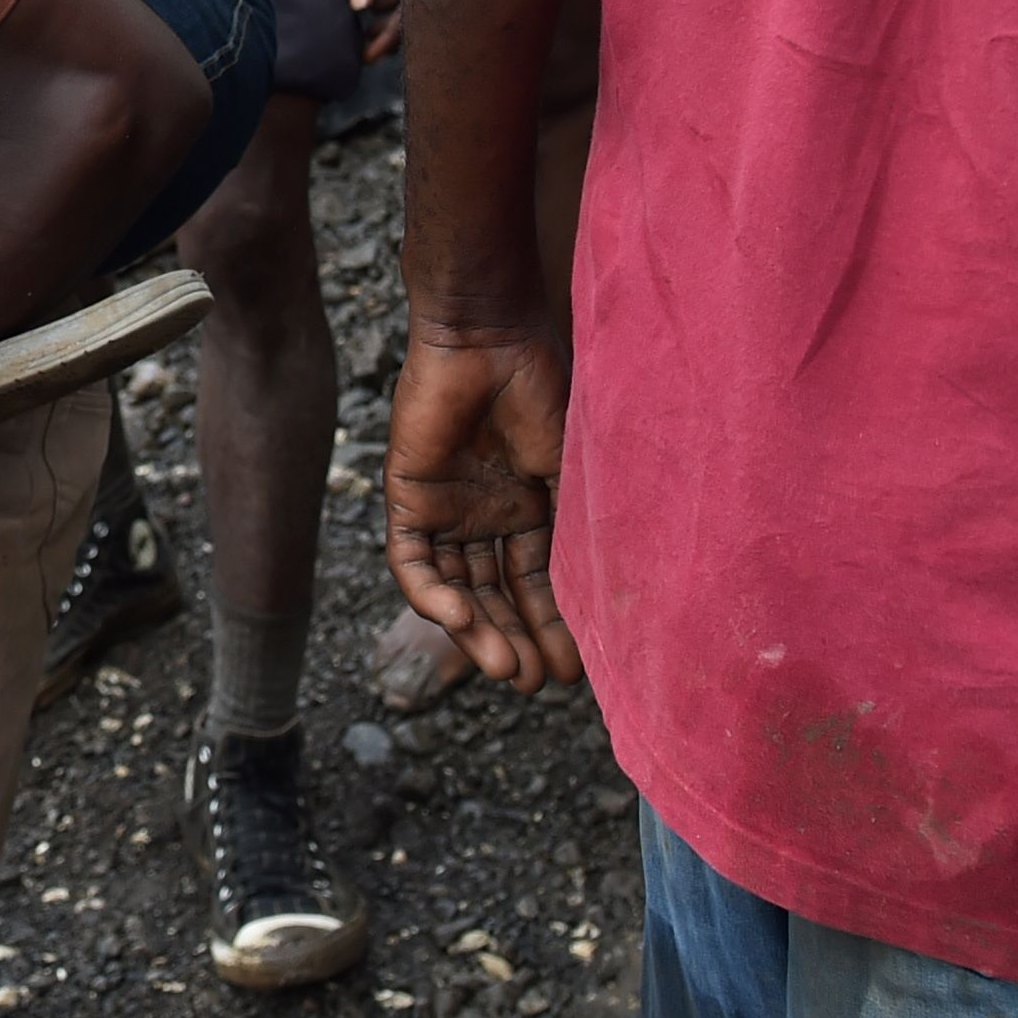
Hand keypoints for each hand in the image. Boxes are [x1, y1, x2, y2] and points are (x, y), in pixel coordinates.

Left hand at [382, 324, 579, 690]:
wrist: (487, 334)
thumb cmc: (540, 388)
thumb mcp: (572, 469)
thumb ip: (580, 527)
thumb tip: (611, 597)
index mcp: (530, 508)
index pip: (538, 583)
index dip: (555, 626)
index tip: (577, 670)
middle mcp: (485, 516)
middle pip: (497, 595)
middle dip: (518, 640)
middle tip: (539, 683)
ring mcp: (446, 509)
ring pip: (457, 588)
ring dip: (478, 632)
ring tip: (506, 670)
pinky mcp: (407, 498)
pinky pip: (413, 562)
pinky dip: (432, 597)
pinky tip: (459, 622)